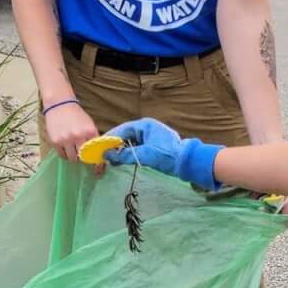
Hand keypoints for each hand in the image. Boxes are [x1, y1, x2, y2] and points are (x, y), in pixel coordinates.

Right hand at [43, 96, 98, 161]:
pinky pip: (62, 155)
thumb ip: (94, 139)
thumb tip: (99, 156)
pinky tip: (65, 146)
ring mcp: (66, 139)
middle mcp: (79, 136)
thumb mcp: (89, 125)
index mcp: (90, 131)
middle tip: (83, 156)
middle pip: (84, 158)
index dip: (98, 164)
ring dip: (74, 156)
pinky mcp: (55, 141)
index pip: (96, 153)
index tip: (98, 170)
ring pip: (73, 158)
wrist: (60, 104)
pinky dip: (65, 154)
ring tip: (73, 148)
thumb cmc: (77, 116)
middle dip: (84, 159)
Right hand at [106, 117, 221, 192]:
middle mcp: (147, 128)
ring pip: (131, 142)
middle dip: (114, 145)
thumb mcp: (144, 155)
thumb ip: (125, 155)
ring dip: (121, 151)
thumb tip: (108, 155)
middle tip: (103, 155)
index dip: (110, 139)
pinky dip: (129, 153)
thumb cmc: (166, 155)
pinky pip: (137, 147)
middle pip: (126, 135)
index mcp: (145, 125)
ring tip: (111, 160)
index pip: (122, 130)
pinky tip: (123, 161)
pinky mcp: (154, 146)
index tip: (99, 147)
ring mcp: (151, 137)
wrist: (188, 162)